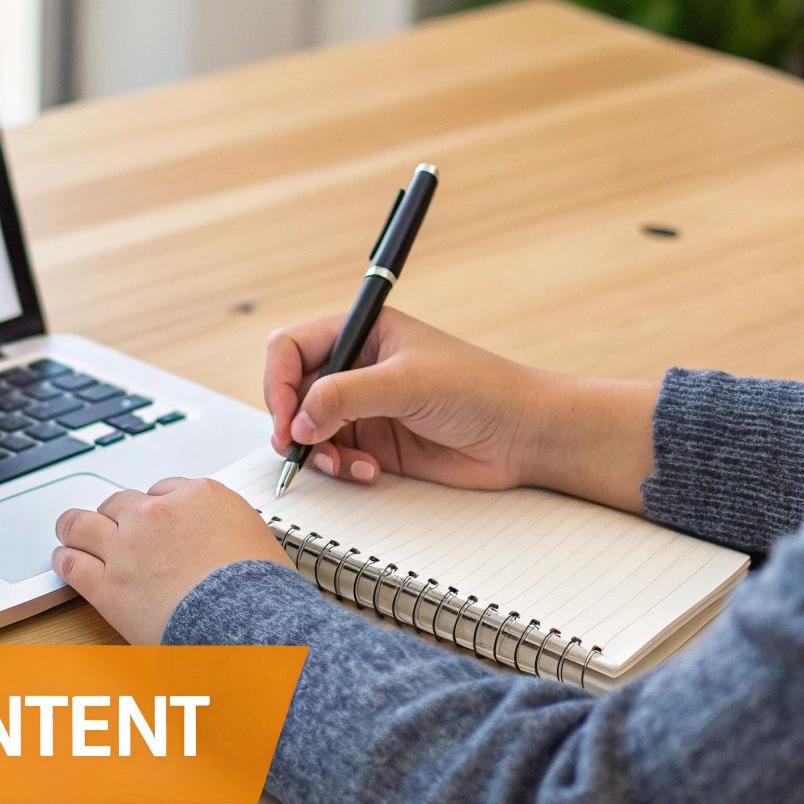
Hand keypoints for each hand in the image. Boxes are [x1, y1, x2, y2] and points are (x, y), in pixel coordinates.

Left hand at [52, 478, 289, 643]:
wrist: (251, 625)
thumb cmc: (263, 593)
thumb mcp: (257, 542)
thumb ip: (229, 532)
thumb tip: (224, 544)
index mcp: (201, 497)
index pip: (165, 490)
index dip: (157, 509)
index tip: (155, 522)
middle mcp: (158, 514)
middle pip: (121, 503)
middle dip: (117, 517)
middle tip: (114, 529)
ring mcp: (128, 546)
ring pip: (83, 523)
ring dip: (76, 528)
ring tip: (70, 532)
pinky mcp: (108, 583)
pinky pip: (72, 562)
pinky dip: (66, 559)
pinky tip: (66, 560)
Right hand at [264, 308, 657, 510]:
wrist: (524, 435)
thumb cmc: (482, 390)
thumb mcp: (408, 382)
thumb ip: (346, 395)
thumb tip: (299, 421)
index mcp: (362, 332)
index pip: (292, 348)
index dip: (279, 381)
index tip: (287, 417)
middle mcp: (357, 367)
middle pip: (293, 392)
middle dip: (293, 423)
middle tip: (299, 447)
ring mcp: (363, 407)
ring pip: (309, 430)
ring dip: (318, 452)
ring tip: (345, 465)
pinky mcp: (374, 443)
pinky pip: (334, 457)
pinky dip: (342, 468)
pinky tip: (369, 471)